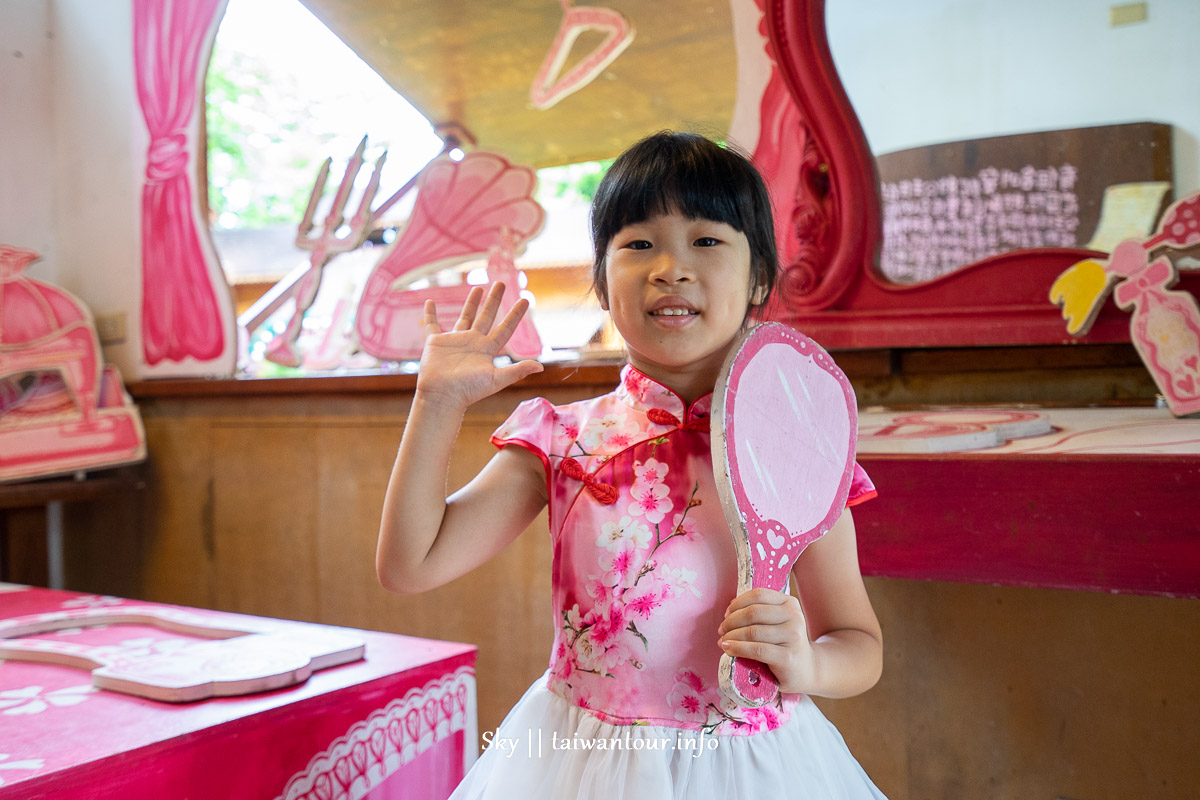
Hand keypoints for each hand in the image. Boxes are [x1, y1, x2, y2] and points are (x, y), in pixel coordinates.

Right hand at [415, 283, 542, 408]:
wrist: (442, 396)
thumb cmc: (469, 390)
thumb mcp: (496, 379)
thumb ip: (517, 371)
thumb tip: (541, 367)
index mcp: (487, 350)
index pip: (505, 328)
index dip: (515, 315)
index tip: (525, 300)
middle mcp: (473, 343)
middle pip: (486, 316)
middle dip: (494, 300)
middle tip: (501, 282)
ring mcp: (454, 341)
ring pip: (465, 317)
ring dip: (471, 302)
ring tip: (479, 288)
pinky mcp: (435, 343)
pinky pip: (432, 325)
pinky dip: (429, 314)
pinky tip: (430, 302)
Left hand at [717, 587, 816, 694]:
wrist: (808, 671)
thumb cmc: (785, 645)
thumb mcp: (777, 623)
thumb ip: (760, 613)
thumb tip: (731, 607)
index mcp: (790, 603)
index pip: (759, 595)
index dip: (738, 603)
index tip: (726, 614)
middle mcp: (794, 617)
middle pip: (753, 613)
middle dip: (731, 621)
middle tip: (722, 630)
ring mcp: (793, 637)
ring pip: (752, 631)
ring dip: (732, 636)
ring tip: (723, 642)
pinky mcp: (787, 657)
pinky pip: (757, 649)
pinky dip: (738, 648)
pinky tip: (728, 649)